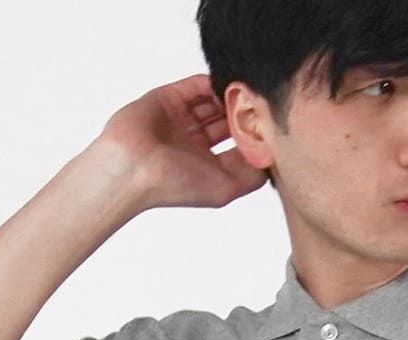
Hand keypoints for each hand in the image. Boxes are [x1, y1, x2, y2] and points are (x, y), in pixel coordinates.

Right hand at [97, 72, 269, 209]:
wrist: (133, 167)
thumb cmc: (174, 185)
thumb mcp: (224, 190)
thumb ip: (252, 178)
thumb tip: (274, 161)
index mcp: (209, 165)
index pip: (240, 146)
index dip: (256, 137)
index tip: (273, 128)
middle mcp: (197, 142)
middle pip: (230, 120)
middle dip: (246, 113)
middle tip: (264, 105)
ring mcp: (184, 119)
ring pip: (216, 101)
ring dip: (232, 96)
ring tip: (250, 92)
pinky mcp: (171, 97)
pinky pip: (199, 86)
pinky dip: (215, 82)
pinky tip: (231, 83)